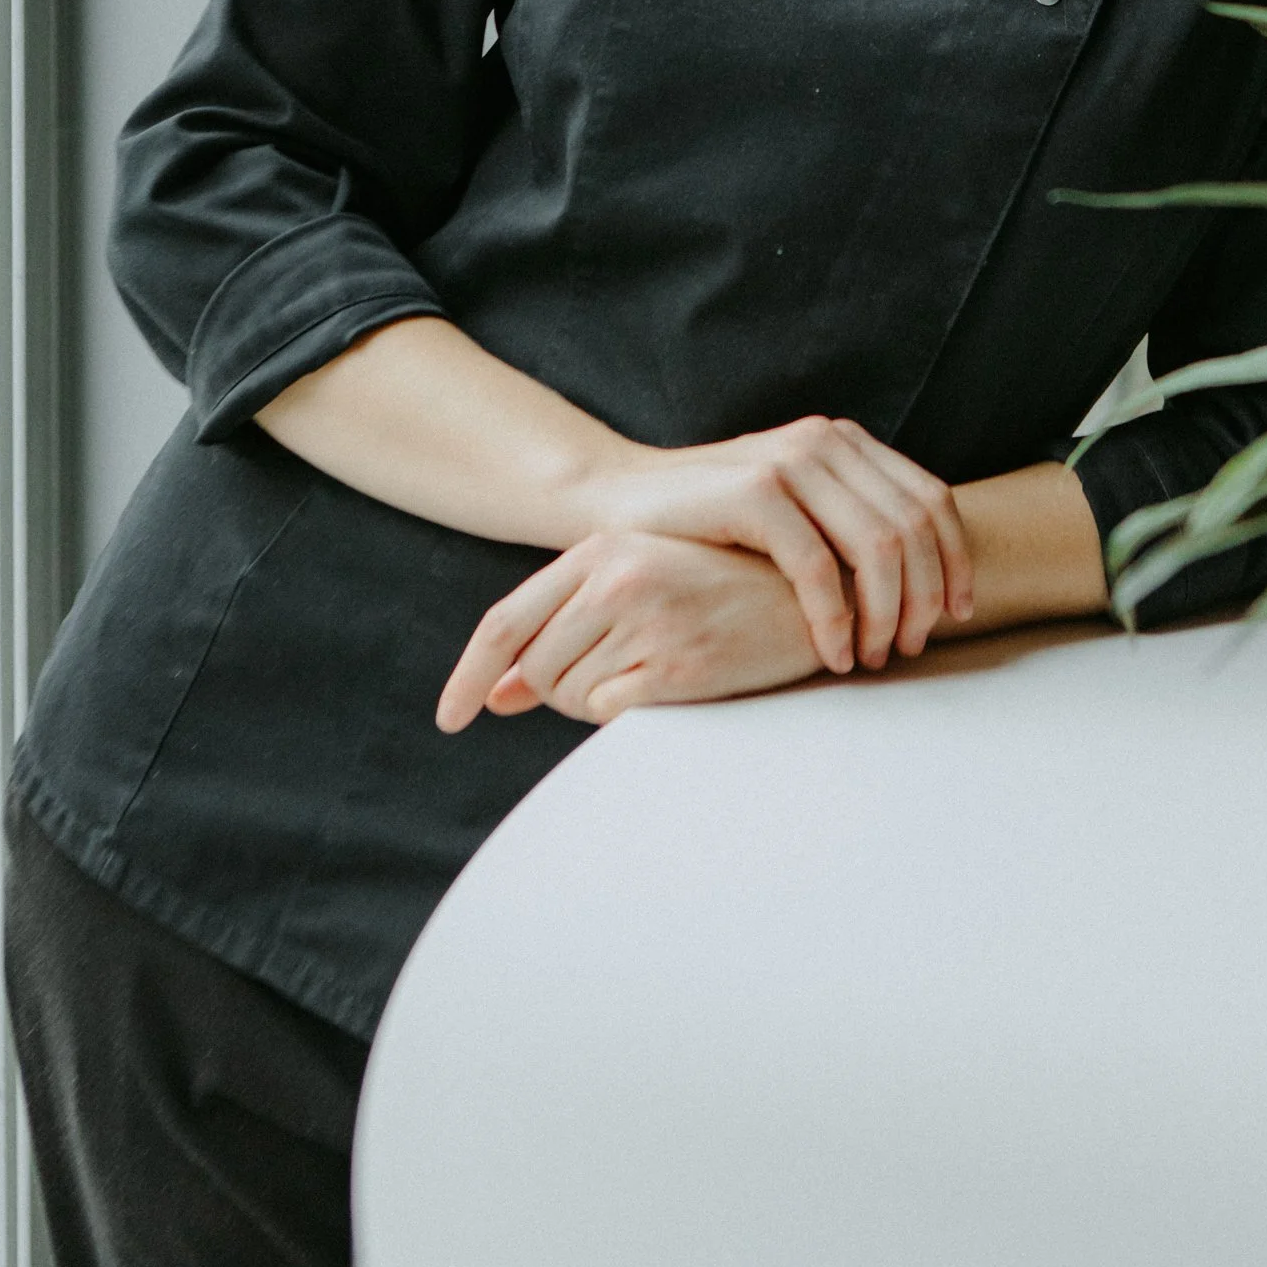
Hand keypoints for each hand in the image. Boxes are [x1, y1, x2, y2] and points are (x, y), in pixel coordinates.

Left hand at [435, 532, 820, 729]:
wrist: (816, 595)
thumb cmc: (723, 592)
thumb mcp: (638, 588)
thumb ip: (563, 631)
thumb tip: (497, 696)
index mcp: (603, 548)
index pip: (506, 620)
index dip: (468, 674)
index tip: (451, 718)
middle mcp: (618, 576)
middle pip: (536, 669)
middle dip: (559, 690)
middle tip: (621, 675)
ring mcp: (648, 617)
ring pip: (571, 696)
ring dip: (601, 700)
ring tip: (657, 669)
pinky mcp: (680, 663)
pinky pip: (612, 713)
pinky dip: (631, 713)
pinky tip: (675, 684)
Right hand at [580, 415, 973, 673]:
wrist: (618, 500)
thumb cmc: (710, 522)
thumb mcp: (792, 509)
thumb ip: (846, 521)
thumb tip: (925, 578)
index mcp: (844, 441)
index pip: (932, 499)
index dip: (956, 561)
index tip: (958, 616)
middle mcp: (826, 441)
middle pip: (914, 526)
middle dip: (924, 598)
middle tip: (909, 649)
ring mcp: (791, 460)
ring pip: (879, 546)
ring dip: (886, 614)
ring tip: (873, 657)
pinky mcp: (755, 491)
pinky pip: (820, 566)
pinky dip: (836, 618)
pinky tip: (834, 652)